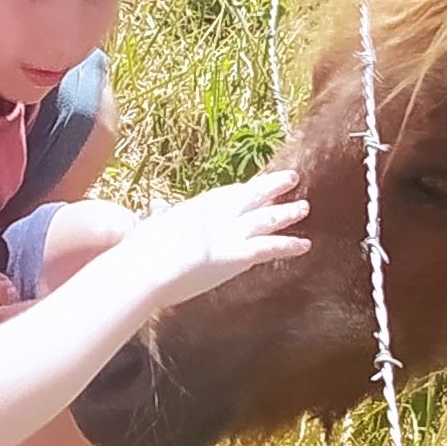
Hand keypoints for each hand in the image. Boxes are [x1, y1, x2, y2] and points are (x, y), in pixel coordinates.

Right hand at [129, 168, 307, 313]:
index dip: (245, 190)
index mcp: (198, 205)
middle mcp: (219, 213)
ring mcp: (231, 232)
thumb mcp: (152, 226)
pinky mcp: (239, 254)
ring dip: (287, 212)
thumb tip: (157, 211)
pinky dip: (289, 245)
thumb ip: (160, 218)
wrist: (148, 267)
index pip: (228, 193)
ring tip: (304, 207)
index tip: (257, 186)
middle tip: (292, 178)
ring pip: (267, 218)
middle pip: (253, 194)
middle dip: (273, 186)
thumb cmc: (142, 252)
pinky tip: (305, 245)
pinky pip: (271, 247)